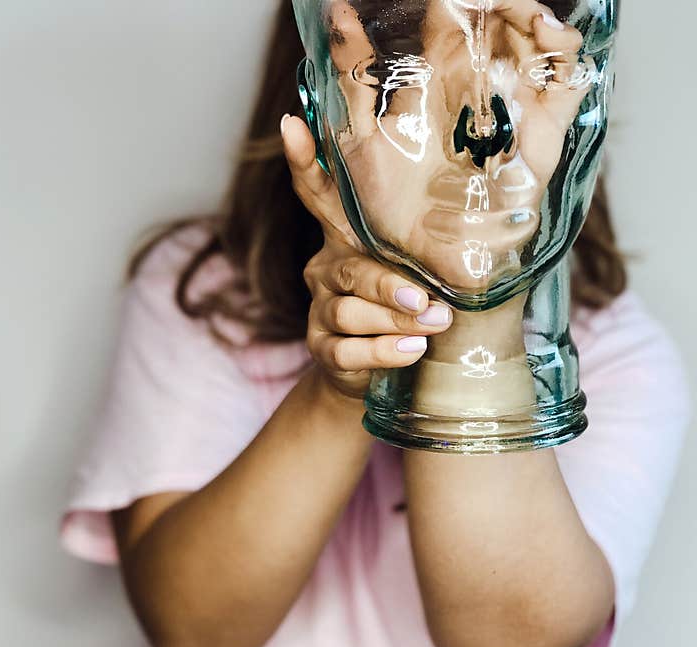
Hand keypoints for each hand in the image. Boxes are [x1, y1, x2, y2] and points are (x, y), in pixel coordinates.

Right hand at [281, 113, 453, 401]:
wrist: (376, 375)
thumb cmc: (411, 309)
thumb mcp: (422, 269)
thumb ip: (435, 246)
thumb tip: (502, 215)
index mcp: (347, 238)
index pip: (318, 194)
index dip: (303, 161)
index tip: (292, 124)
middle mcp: (326, 267)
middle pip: (348, 269)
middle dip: (387, 286)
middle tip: (426, 299)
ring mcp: (321, 308)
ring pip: (348, 311)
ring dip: (394, 320)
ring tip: (433, 325)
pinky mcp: (321, 347)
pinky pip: (346, 349)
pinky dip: (382, 351)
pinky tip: (411, 349)